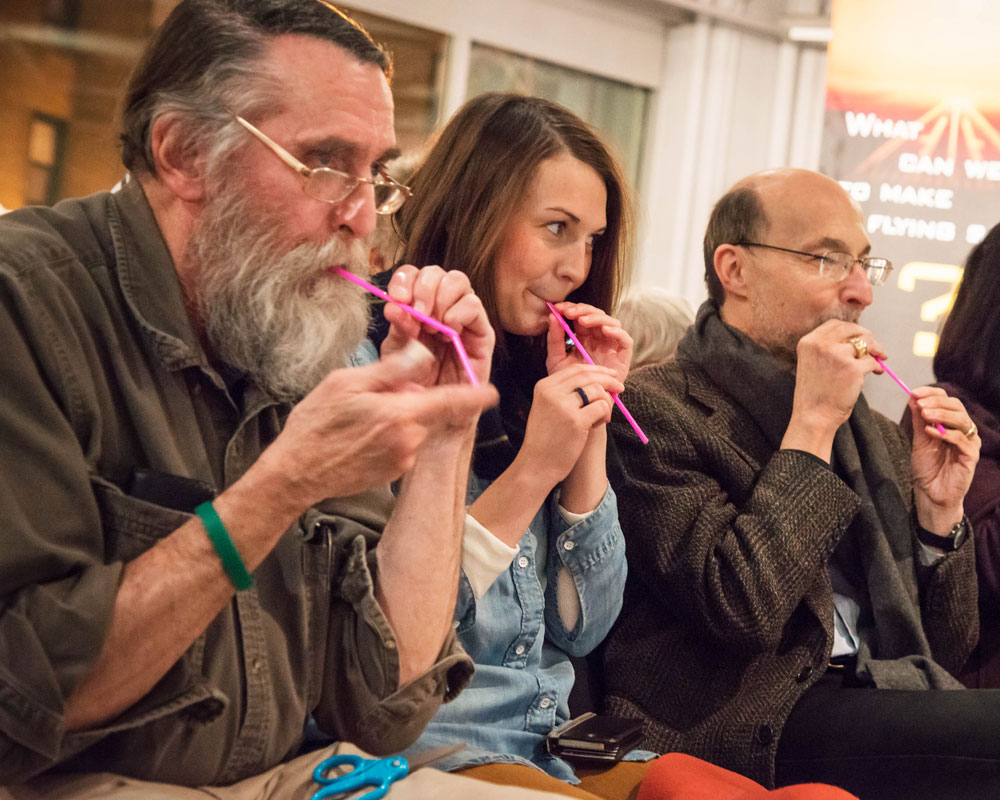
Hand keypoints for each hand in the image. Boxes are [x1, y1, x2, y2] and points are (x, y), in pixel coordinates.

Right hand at [258, 341, 497, 507]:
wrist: (296, 474)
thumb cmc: (316, 425)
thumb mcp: (348, 383)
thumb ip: (392, 369)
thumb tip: (423, 352)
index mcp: (401, 414)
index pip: (451, 402)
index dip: (474, 396)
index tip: (492, 392)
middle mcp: (409, 440)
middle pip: (430, 411)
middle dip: (415, 398)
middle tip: (380, 395)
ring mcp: (402, 458)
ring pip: (415, 426)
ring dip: (400, 416)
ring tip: (362, 416)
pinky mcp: (393, 472)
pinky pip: (403, 444)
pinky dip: (391, 433)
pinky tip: (361, 433)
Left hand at [381, 265, 493, 385]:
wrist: (436, 413)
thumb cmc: (417, 383)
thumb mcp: (398, 352)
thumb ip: (398, 327)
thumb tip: (394, 305)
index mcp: (418, 306)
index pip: (413, 275)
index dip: (404, 279)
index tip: (397, 298)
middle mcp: (442, 307)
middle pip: (436, 272)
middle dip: (423, 288)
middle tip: (418, 316)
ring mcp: (464, 318)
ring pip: (458, 281)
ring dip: (441, 299)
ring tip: (433, 326)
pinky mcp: (482, 333)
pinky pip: (474, 306)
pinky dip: (459, 312)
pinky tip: (449, 331)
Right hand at [515, 363, 623, 485]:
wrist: (537, 465)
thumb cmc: (546, 438)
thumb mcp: (547, 407)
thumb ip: (565, 392)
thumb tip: (599, 380)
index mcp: (544, 386)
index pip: (576, 369)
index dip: (596, 370)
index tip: (610, 374)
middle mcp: (552, 392)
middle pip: (588, 376)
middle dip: (608, 380)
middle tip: (620, 387)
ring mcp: (564, 406)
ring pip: (597, 391)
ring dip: (606, 402)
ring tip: (603, 416)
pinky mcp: (576, 421)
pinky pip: (601, 407)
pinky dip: (605, 414)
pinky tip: (599, 424)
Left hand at [549, 302, 632, 382]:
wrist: (580, 403)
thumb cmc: (569, 383)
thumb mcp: (556, 360)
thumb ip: (554, 339)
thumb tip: (552, 316)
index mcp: (584, 337)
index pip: (580, 315)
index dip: (571, 308)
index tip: (558, 308)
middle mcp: (599, 339)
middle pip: (596, 315)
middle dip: (583, 310)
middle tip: (570, 312)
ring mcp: (612, 347)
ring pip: (612, 323)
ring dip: (598, 318)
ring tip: (583, 321)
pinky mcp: (623, 357)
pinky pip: (626, 340)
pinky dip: (617, 332)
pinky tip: (604, 330)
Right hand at [782, 320, 886, 459]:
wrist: (814, 416)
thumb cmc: (815, 393)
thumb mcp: (811, 363)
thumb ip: (826, 348)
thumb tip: (855, 339)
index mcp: (809, 341)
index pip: (835, 324)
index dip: (851, 329)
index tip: (859, 337)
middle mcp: (822, 344)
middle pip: (853, 329)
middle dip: (867, 338)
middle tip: (875, 348)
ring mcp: (838, 355)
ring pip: (866, 343)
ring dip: (876, 350)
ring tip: (878, 360)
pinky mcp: (853, 368)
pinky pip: (871, 361)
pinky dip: (876, 367)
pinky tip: (875, 373)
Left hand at [909, 386, 979, 532]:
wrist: (931, 493)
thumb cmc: (927, 467)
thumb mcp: (920, 439)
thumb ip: (919, 420)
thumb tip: (913, 397)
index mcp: (952, 423)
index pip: (948, 400)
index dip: (932, 394)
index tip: (914, 392)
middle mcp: (964, 430)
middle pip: (957, 406)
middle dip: (936, 402)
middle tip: (919, 402)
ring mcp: (969, 442)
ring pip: (962, 419)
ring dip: (941, 414)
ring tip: (925, 414)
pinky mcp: (971, 456)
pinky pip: (962, 440)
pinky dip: (946, 433)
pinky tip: (930, 432)